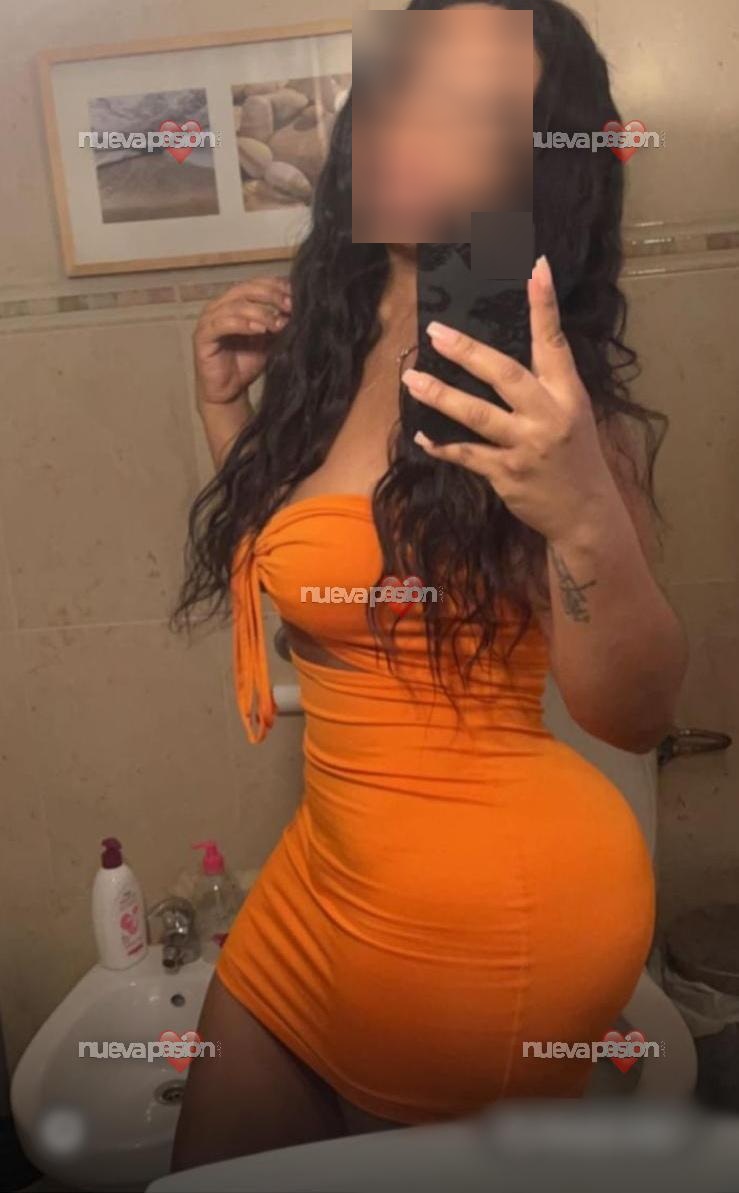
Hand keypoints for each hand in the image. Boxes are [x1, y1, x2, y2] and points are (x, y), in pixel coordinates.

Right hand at [193, 276, 290, 405]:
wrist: (230, 391)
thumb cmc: (246, 363)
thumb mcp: (269, 340)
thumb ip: (278, 323)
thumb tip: (297, 308)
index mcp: (233, 302)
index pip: (254, 284)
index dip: (274, 285)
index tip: (294, 293)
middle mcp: (219, 306)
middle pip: (244, 290)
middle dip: (270, 295)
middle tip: (288, 305)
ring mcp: (208, 320)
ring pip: (234, 306)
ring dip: (259, 312)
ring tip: (277, 323)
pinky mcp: (202, 337)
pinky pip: (222, 324)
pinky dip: (242, 324)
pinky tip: (259, 330)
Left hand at [402, 256, 620, 543]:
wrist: (586, 514)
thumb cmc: (576, 459)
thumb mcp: (574, 415)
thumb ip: (545, 386)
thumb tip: (503, 356)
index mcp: (568, 395)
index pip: (554, 343)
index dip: (544, 306)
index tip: (536, 269)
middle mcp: (547, 416)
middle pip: (504, 374)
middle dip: (467, 351)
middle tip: (435, 332)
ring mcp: (525, 446)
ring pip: (476, 414)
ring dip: (440, 395)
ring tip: (412, 378)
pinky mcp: (505, 474)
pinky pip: (466, 454)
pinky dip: (441, 445)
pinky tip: (421, 434)